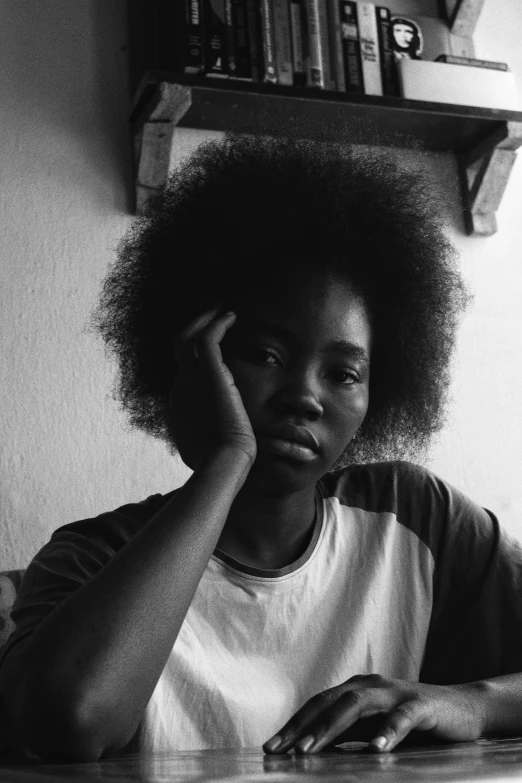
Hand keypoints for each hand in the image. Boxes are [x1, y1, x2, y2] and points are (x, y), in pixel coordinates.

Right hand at [166, 307, 256, 470]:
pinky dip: (217, 324)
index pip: (182, 372)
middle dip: (192, 330)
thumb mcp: (204, 450)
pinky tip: (231, 317)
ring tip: (220, 310)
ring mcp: (191, 380)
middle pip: (179, 349)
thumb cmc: (221, 462)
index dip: (194, 357)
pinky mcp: (209, 374)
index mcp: (178, 405)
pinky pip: (207, 338)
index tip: (211, 348)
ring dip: (203, 321)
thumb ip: (202, 439)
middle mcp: (179, 388)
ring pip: (187, 338)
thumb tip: (206, 446)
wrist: (223, 462)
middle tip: (210, 316)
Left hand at [263, 674, 485, 753]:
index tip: (270, 747)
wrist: (463, 710)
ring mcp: (395, 692)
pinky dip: (387, 731)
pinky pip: (402, 717)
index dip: (294, 724)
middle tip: (281, 750)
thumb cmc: (411, 723)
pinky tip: (376, 748)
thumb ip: (347, 734)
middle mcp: (371, 685)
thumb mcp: (374, 728)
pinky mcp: (422, 705)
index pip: (318, 705)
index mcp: (356, 689)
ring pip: (356, 703)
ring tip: (310, 750)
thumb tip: (309, 752)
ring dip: (331, 726)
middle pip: (330, 701)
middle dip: (303, 726)